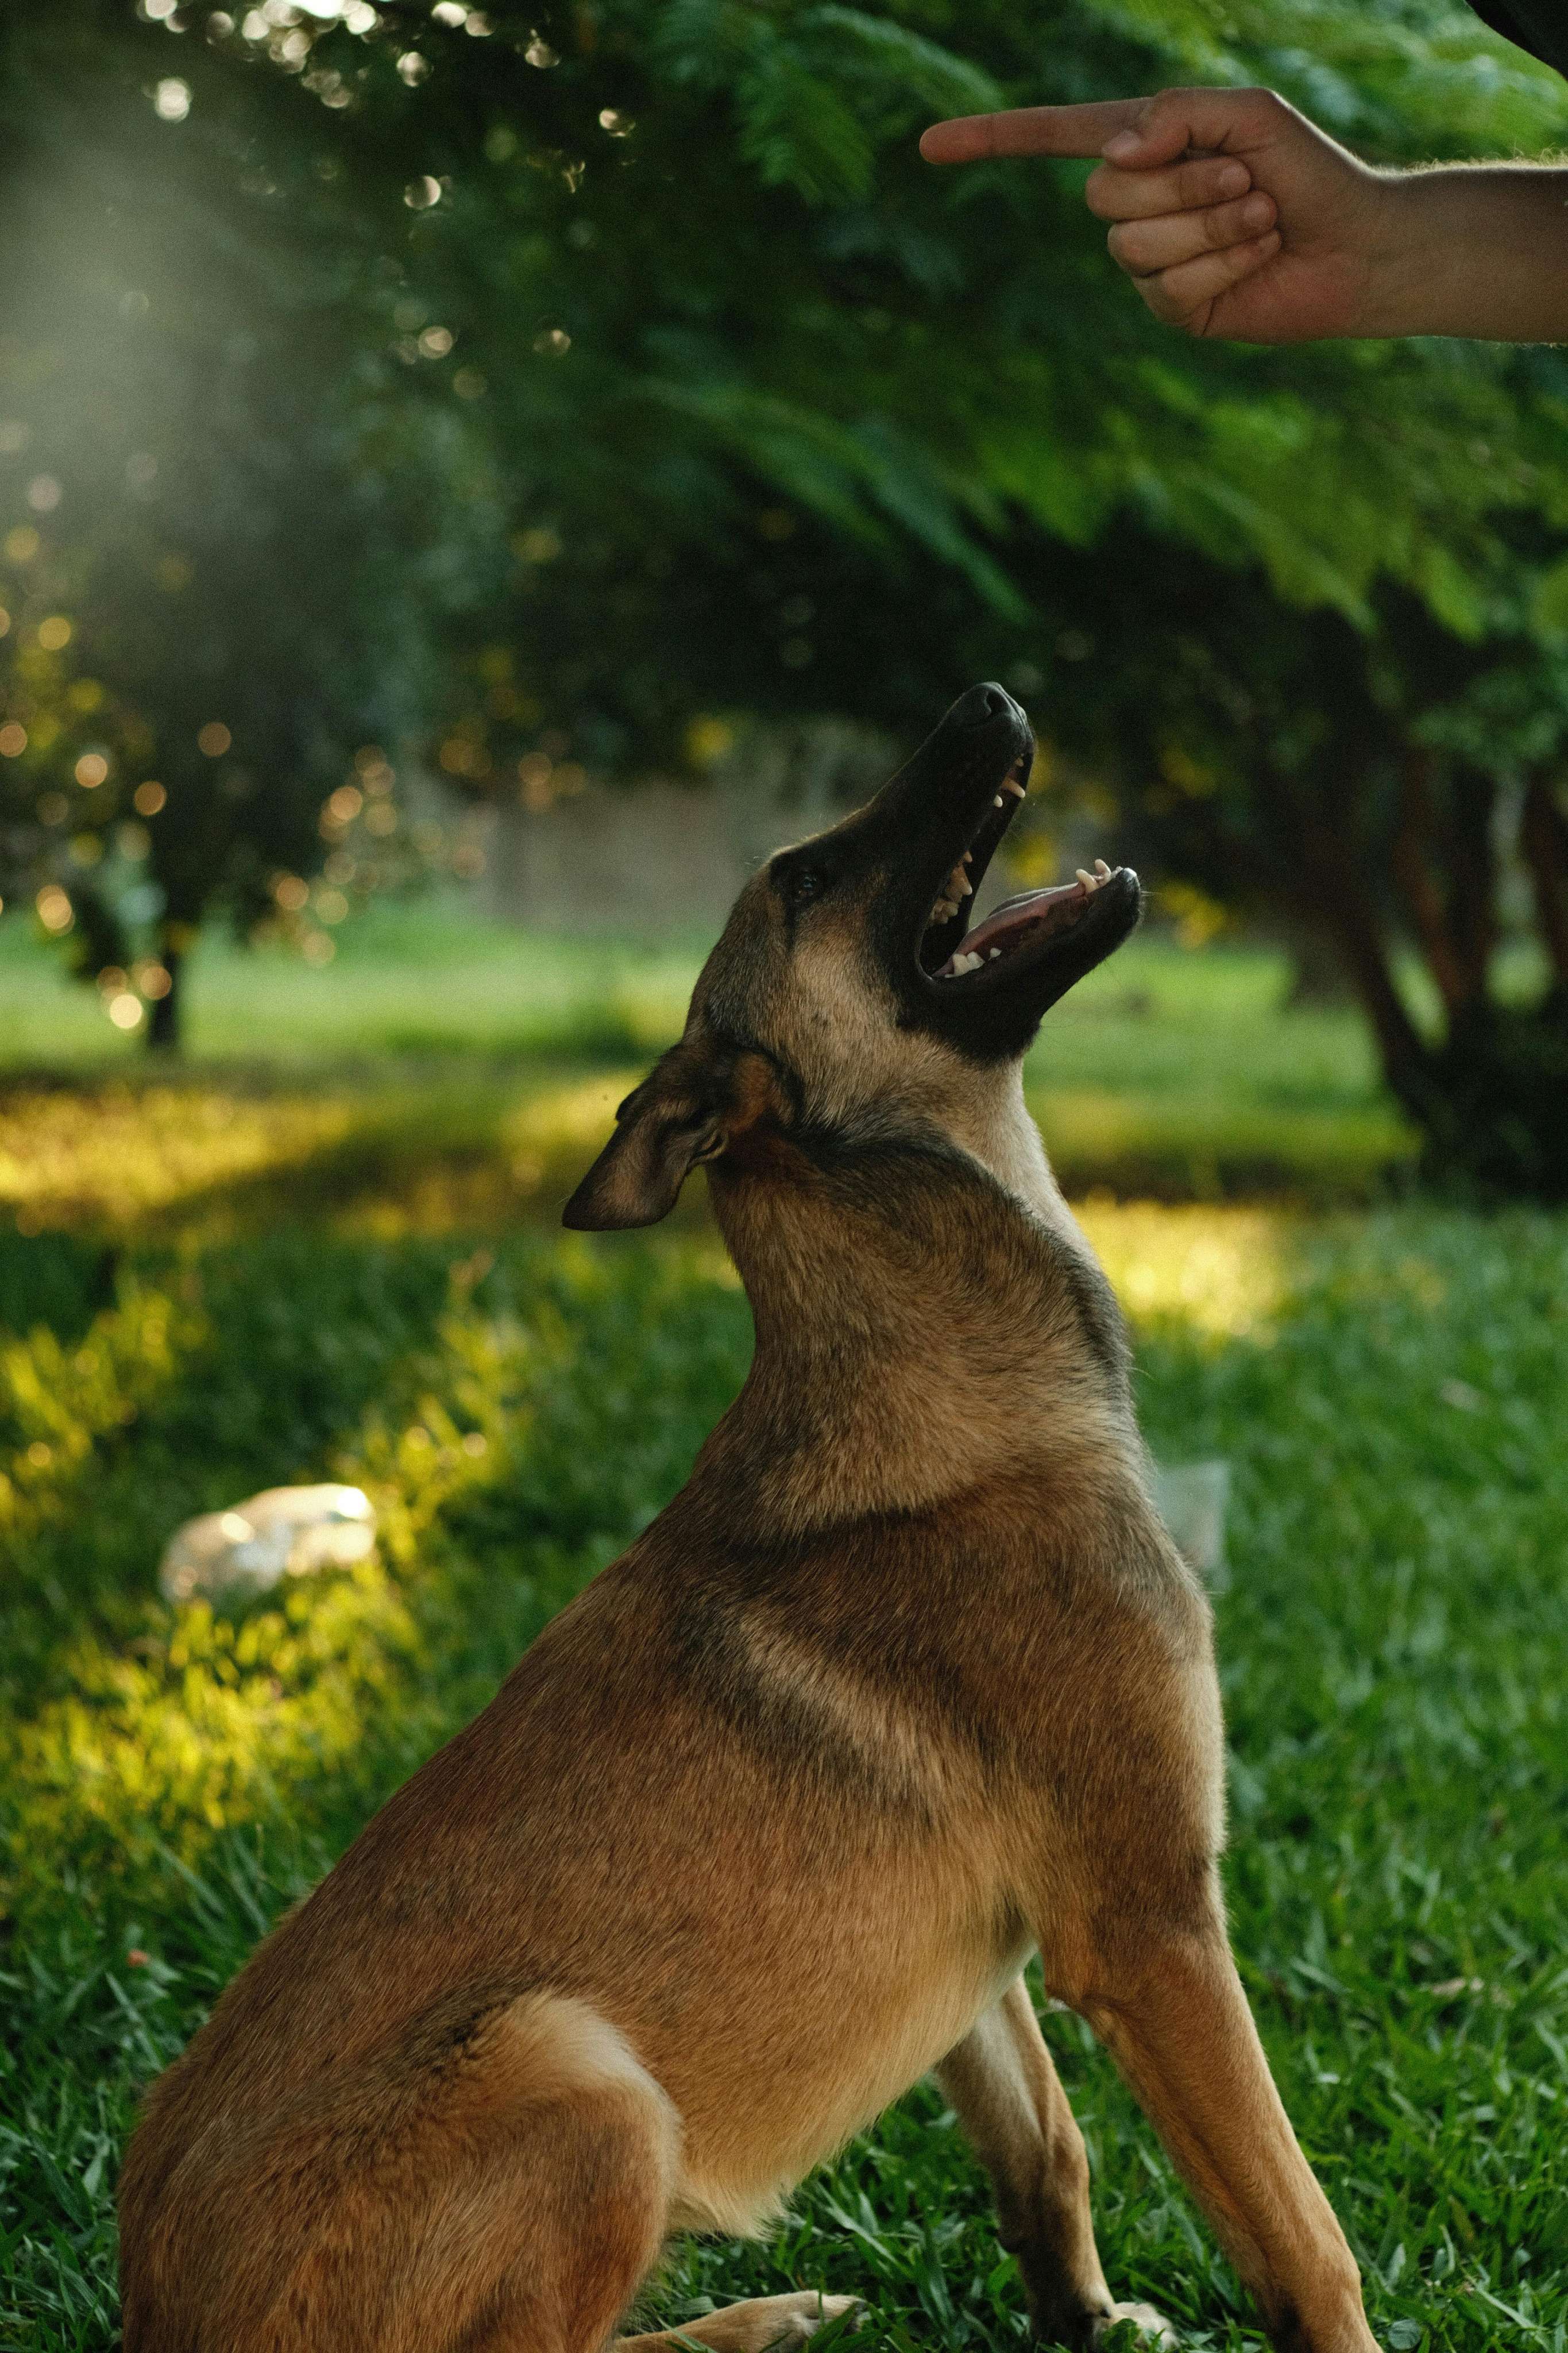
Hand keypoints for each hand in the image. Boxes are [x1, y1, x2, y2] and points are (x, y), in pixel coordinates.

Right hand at [920, 87, 1391, 342]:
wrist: (1356, 244)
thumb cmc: (1309, 169)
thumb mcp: (1246, 115)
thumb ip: (1176, 114)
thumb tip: (1115, 159)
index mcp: (1145, 146)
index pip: (1052, 138)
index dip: (990, 140)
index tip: (929, 147)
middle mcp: (1137, 204)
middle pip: (1102, 198)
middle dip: (1181, 186)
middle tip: (1244, 184)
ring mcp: (1149, 262)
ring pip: (1136, 247)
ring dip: (1211, 228)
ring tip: (1261, 221)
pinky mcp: (1174, 309)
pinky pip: (1166, 289)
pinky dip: (1221, 268)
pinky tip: (1257, 259)